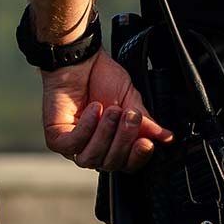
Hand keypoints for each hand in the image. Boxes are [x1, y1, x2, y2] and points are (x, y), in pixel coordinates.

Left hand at [42, 49, 172, 171]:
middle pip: (111, 164)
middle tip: (130, 116)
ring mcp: (74, 146)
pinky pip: (73, 145)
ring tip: (112, 110)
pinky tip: (93, 109)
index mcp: (114, 144)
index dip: (138, 157)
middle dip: (123, 140)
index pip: (127, 164)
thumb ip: (147, 123)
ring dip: (105, 134)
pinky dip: (86, 128)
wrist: (81, 59)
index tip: (147, 143)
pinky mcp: (56, 138)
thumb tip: (167, 137)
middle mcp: (94, 149)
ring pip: (91, 158)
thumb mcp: (132, 101)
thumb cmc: (103, 78)